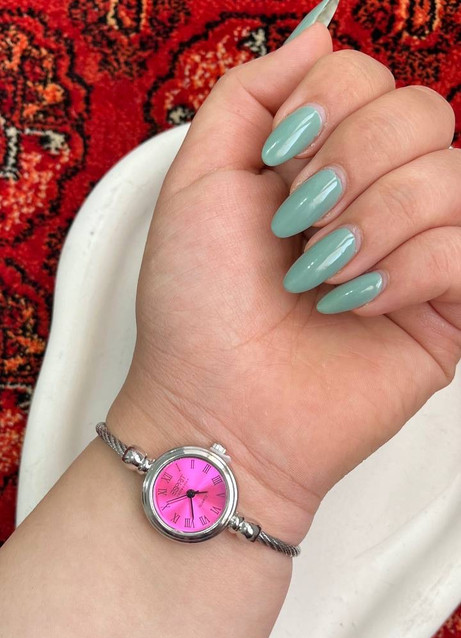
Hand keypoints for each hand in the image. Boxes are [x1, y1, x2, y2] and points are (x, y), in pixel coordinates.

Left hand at [107, 22, 458, 545]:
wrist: (216, 408)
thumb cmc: (197, 311)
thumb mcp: (199, 179)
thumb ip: (250, 95)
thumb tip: (319, 32)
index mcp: (320, 163)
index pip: (371, 76)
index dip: (329, 105)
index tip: (276, 164)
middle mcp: (375, 199)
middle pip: (423, 111)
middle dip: (352, 161)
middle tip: (298, 224)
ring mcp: (415, 253)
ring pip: (451, 175)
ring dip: (373, 221)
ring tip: (319, 277)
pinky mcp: (446, 309)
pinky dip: (404, 272)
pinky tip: (356, 306)